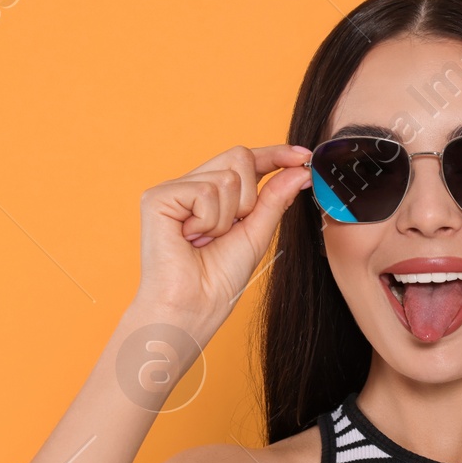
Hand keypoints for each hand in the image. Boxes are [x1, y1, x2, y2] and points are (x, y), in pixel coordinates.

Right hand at [131, 144, 311, 337]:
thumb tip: (301, 169)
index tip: (304, 157)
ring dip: (227, 217)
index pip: (247, 160)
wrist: (194, 308)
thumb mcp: (257, 232)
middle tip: (230, 229)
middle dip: (249, 198)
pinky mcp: (157, 198)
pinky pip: (205, 191)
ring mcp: (172, 189)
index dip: (275, 154)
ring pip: (226, 177)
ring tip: (206, 240)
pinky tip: (191, 238)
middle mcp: (190, 185)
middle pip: (239, 157)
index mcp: (211, 192)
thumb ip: (276, 197)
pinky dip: (209, 221)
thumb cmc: (219, 279)